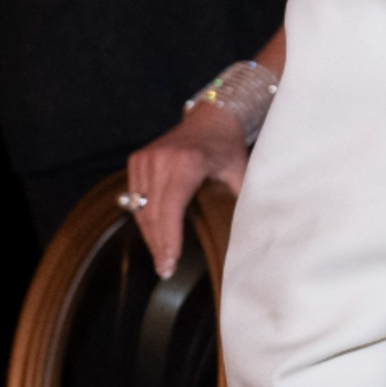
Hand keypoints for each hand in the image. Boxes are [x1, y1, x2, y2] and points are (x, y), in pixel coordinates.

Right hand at [125, 103, 250, 278]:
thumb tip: (250, 233)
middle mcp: (160, 160)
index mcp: (186, 163)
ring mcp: (145, 158)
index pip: (170, 210)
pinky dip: (143, 216)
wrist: (211, 116)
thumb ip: (241, 199)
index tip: (169, 265)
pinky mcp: (136, 160)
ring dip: (150, 234)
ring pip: (140, 209)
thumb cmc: (228, 146)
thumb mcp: (240, 171)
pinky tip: (154, 234)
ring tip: (162, 257)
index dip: (168, 240)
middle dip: (159, 245)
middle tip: (165, 270)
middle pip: (152, 214)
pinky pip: (135, 197)